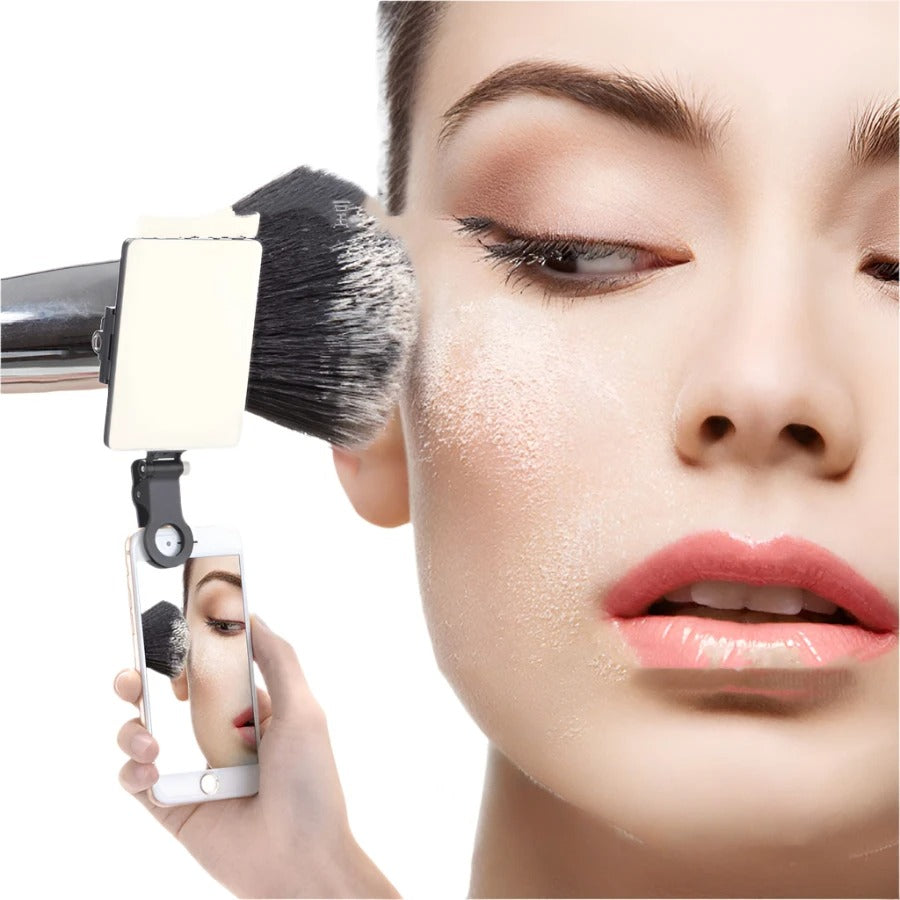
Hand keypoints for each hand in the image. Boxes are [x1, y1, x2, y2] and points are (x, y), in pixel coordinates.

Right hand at [115, 615, 399, 897]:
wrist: (299, 860)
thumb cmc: (309, 783)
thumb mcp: (303, 710)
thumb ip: (278, 660)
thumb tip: (250, 616)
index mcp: (250, 711)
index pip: (209, 670)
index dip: (186, 653)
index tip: (170, 638)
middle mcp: (218, 737)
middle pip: (166, 697)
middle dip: (141, 680)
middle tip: (135, 678)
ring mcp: (193, 771)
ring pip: (141, 732)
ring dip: (133, 726)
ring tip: (149, 741)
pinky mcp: (172, 807)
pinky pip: (135, 778)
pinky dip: (132, 767)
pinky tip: (148, 766)